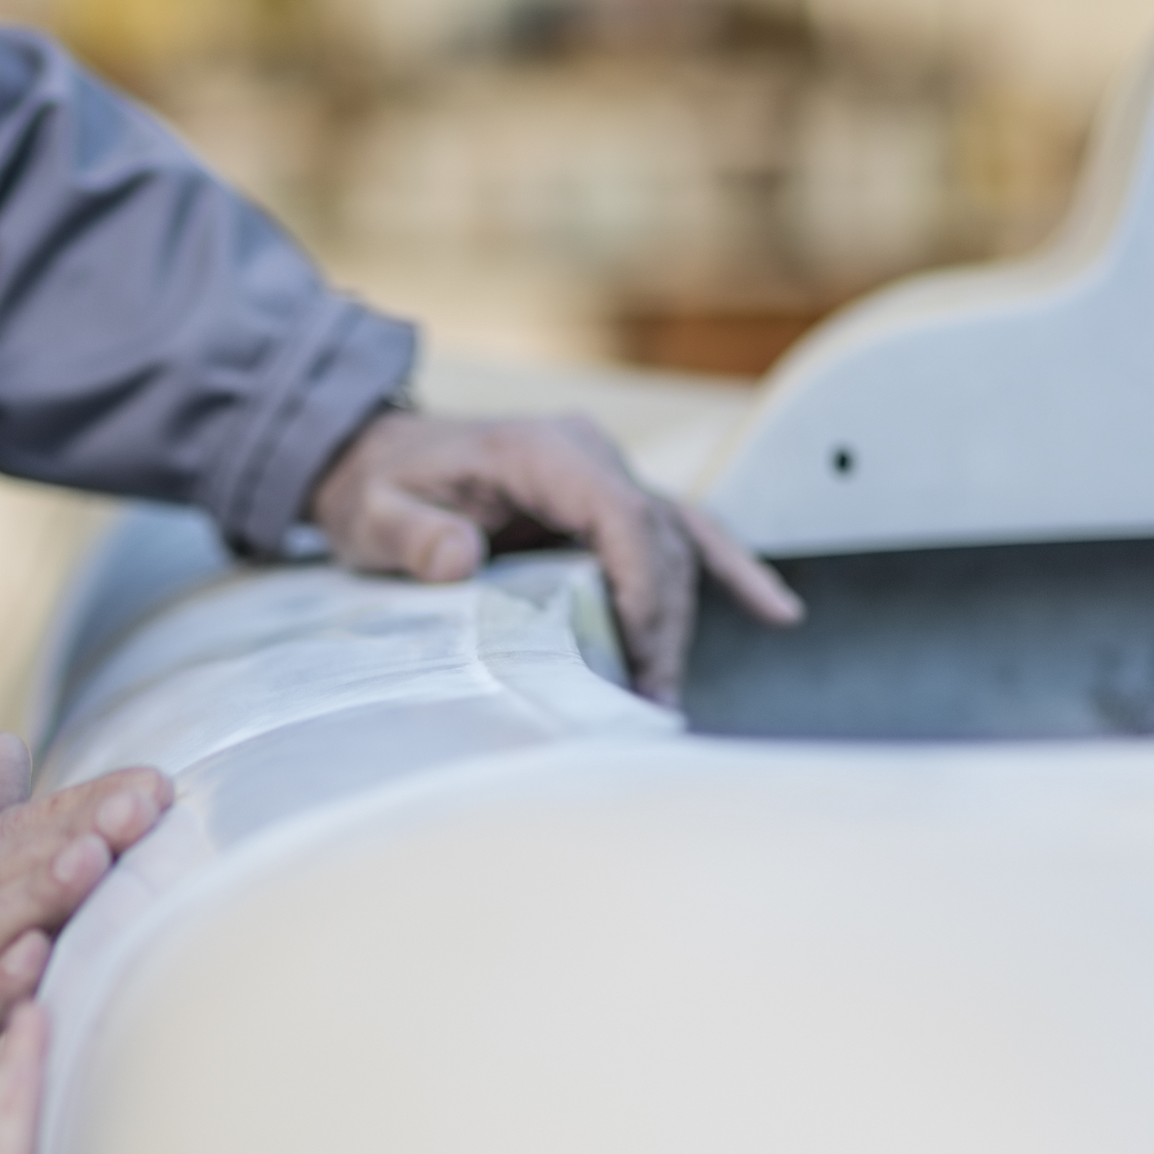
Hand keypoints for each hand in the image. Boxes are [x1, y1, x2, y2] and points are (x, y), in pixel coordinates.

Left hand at [305, 406, 798, 702]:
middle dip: (661, 627)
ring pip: (674, 551)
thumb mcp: (374, 512)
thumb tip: (459, 559)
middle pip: (658, 542)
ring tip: (661, 698)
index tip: (639, 654)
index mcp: (545, 453)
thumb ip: (413, 535)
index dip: (643, 586)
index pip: (623, 515)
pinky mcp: (610, 509)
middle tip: (647, 701)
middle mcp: (590, 459)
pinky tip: (778, 614)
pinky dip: (732, 573)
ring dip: (677, 626)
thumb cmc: (379, 486)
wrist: (377, 460)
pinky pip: (683, 539)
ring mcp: (606, 481)